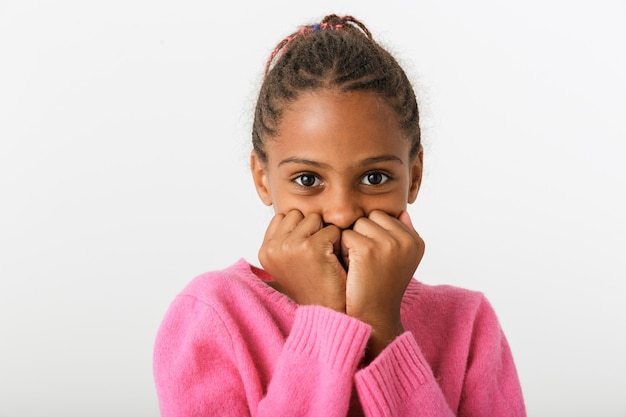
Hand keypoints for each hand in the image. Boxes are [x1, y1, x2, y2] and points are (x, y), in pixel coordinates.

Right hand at [258, 210, 346, 311]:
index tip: (305, 252)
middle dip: (310, 229)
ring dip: (324, 234)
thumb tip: (289, 210)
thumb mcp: (288, 261)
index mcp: (265, 251)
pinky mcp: (312, 247)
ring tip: (323, 258)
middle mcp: (273, 248)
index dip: (300, 230)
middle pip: (298, 214)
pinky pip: (332, 229)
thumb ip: (283, 238)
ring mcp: (291, 246)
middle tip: (316, 255)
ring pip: (315, 218)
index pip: (283, 217)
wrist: (328, 312)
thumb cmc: (312, 284)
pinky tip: (333, 261)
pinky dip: (337, 242)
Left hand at [341, 210, 424, 360]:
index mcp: (416, 241)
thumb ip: (404, 235)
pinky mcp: (368, 250)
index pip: (385, 217)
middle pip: (371, 217)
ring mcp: (388, 244)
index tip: (377, 259)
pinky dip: (343, 251)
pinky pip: (345, 236)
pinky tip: (351, 269)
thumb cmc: (382, 289)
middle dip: (363, 235)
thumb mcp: (402, 261)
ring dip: (352, 242)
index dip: (374, 235)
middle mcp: (406, 240)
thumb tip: (402, 212)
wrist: (373, 318)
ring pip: (357, 224)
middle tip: (366, 262)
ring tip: (359, 266)